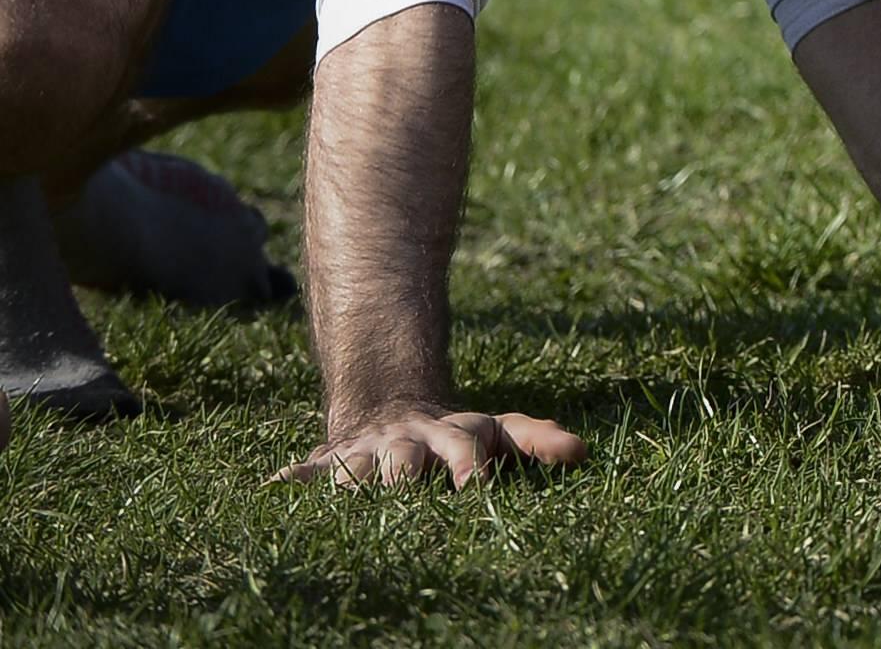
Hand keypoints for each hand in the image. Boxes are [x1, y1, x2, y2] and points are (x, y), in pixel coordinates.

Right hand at [272, 405, 587, 487]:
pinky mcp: (330, 463)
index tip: (476, 486)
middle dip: (403, 479)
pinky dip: (293, 482)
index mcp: (453, 438)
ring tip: (340, 498)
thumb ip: (538, 439)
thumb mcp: (499, 430)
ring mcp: (367, 454)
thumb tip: (581, 451)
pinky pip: (307, 473)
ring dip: (347, 484)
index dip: (470, 466)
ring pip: (353, 471)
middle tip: (403, 496)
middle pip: (403, 464)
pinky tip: (275, 490)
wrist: (392, 406)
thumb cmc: (457, 436)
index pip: (465, 449)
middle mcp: (408, 445)